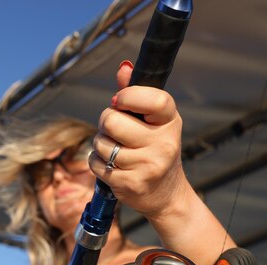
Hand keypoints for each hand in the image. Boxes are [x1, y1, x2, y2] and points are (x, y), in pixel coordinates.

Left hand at [89, 62, 189, 219]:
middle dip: (106, 123)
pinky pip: (96, 162)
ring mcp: (148, 166)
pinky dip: (97, 162)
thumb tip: (123, 67)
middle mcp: (164, 144)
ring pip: (101, 143)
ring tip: (117, 151)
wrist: (165, 194)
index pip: (153, 99)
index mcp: (170, 122)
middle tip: (116, 131)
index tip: (120, 100)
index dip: (129, 95)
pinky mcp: (130, 184)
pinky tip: (113, 166)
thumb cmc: (154, 149)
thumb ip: (136, 95)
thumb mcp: (152, 121)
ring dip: (101, 144)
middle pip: (112, 121)